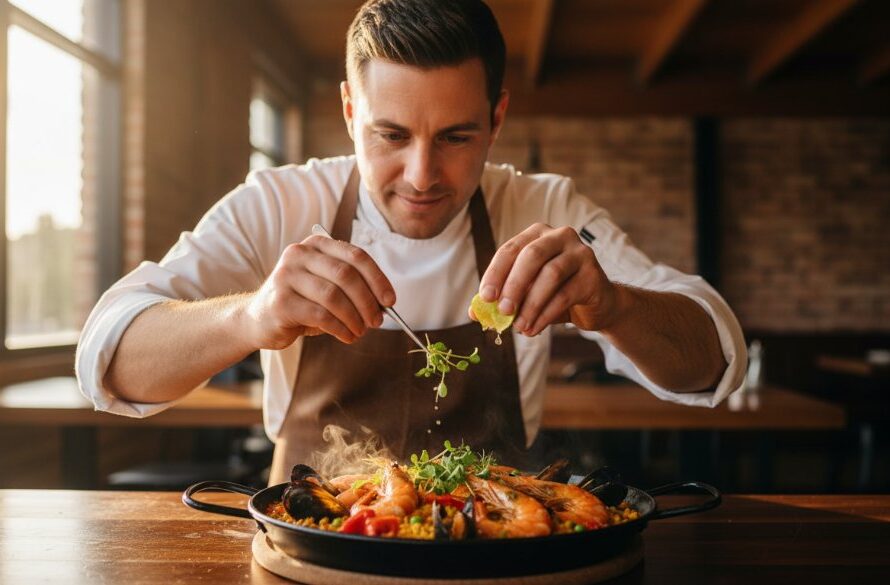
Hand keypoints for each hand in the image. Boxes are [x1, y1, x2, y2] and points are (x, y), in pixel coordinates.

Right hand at [242, 235, 394, 348]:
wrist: (259, 319)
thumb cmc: (302, 303)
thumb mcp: (328, 288)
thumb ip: (353, 288)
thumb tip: (384, 303)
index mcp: (316, 244)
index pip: (356, 256)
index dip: (377, 279)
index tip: (390, 300)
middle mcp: (299, 254)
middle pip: (346, 275)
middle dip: (367, 301)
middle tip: (377, 321)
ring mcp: (286, 276)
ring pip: (334, 296)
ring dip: (354, 318)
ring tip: (360, 331)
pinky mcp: (280, 302)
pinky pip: (321, 316)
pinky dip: (340, 328)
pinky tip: (347, 336)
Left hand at [471, 223, 617, 335]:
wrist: (596, 304)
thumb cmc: (554, 294)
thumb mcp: (526, 294)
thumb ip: (501, 298)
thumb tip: (474, 312)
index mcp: (537, 234)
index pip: (510, 249)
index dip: (495, 273)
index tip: (485, 297)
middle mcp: (560, 236)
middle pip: (532, 256)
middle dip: (514, 285)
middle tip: (503, 311)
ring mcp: (580, 253)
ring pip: (550, 275)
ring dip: (531, 304)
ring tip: (519, 327)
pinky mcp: (593, 274)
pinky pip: (566, 294)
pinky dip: (546, 315)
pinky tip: (534, 329)